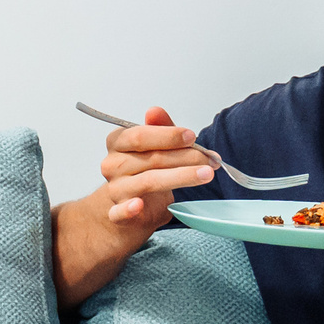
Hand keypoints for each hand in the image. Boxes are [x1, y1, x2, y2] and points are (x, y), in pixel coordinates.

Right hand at [97, 106, 211, 228]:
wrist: (133, 201)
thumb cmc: (146, 169)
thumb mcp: (156, 146)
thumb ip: (160, 129)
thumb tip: (155, 111)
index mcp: (118, 142)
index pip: (139, 136)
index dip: (168, 136)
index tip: (192, 137)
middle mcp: (113, 164)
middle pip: (151, 159)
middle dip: (185, 157)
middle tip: (210, 158)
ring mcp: (115, 189)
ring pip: (148, 182)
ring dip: (181, 177)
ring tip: (206, 174)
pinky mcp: (117, 212)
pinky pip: (119, 212)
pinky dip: (128, 209)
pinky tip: (138, 205)